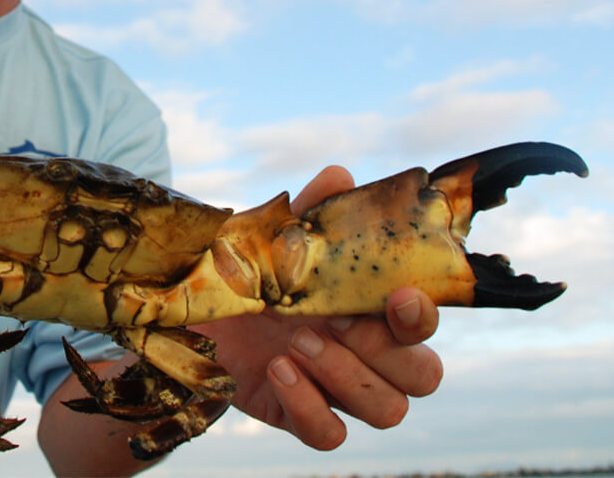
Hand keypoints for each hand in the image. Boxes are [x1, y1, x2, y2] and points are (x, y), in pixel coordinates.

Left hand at [195, 166, 443, 450]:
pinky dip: (309, 406)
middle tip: (335, 321)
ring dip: (347, 376)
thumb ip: (311, 212)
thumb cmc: (248, 271)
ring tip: (296, 342)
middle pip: (421, 376)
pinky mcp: (298, 416)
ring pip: (386, 411)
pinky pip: (330, 436)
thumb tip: (340, 177)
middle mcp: (364, 354)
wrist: (191, 311)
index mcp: (369, 309)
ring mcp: (335, 390)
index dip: (422, 318)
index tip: (399, 297)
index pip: (423, 325)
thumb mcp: (273, 237)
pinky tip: (278, 370)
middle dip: (385, 352)